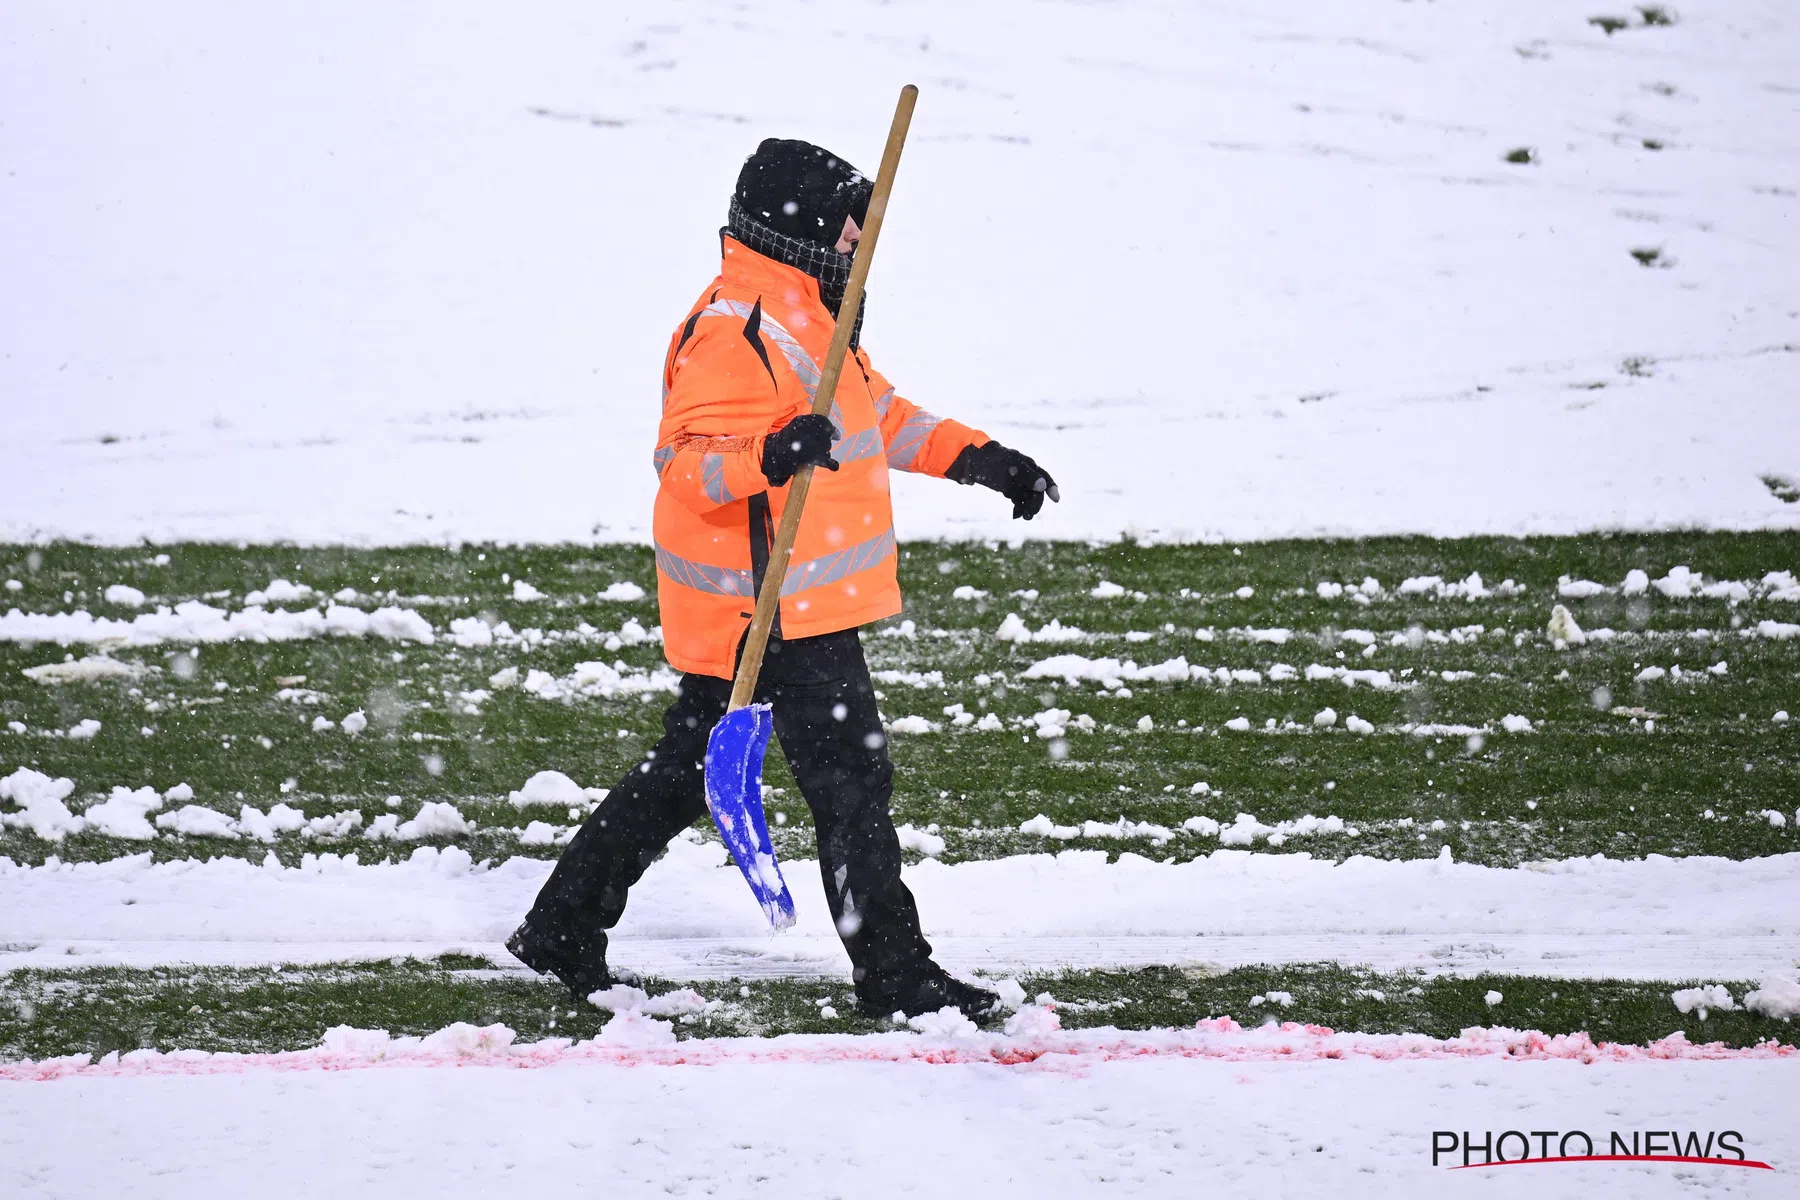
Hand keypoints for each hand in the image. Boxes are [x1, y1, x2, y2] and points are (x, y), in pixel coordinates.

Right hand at [762, 414, 840, 486]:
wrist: (768, 456)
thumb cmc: (785, 443)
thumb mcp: (796, 429)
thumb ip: (813, 427)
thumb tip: (838, 434)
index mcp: (800, 421)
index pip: (820, 421)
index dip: (830, 428)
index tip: (837, 435)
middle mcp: (802, 430)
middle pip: (824, 436)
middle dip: (825, 443)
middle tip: (821, 450)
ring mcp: (804, 444)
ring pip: (824, 447)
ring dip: (825, 453)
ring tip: (819, 458)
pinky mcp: (804, 458)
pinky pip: (823, 459)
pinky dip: (830, 463)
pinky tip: (834, 465)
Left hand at [946, 441, 1060, 519]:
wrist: (973, 461)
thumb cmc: (993, 460)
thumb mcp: (1010, 466)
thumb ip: (1027, 475)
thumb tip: (1042, 486)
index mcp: (1027, 465)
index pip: (1044, 477)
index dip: (1051, 488)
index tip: (1056, 500)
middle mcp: (1025, 474)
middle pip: (1036, 491)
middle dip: (1035, 503)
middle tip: (1029, 515)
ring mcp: (1017, 481)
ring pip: (1027, 497)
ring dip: (1027, 507)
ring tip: (1022, 517)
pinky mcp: (1009, 488)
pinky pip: (1018, 499)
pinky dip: (1018, 507)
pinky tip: (1015, 515)